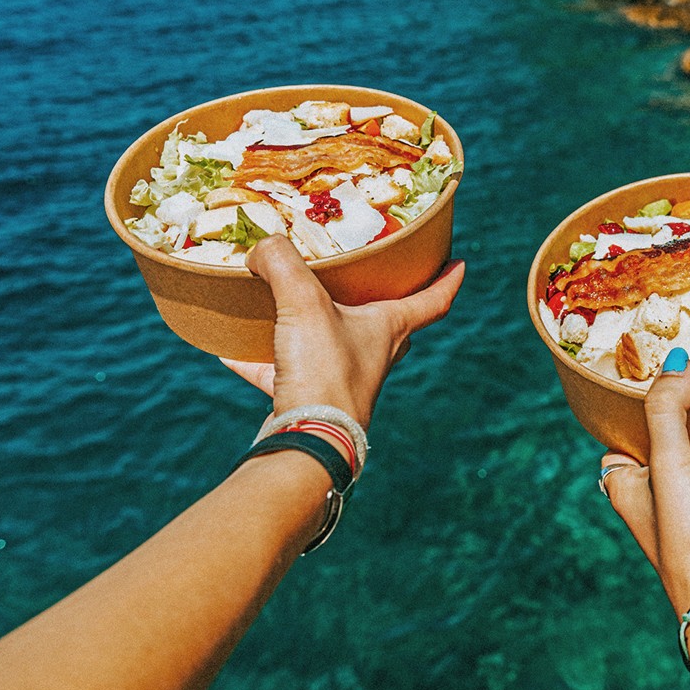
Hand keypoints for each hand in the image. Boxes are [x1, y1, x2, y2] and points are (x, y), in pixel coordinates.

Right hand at [219, 235, 464, 425]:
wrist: (305, 442)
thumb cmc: (324, 373)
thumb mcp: (305, 303)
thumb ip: (283, 262)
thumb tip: (263, 247)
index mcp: (388, 328)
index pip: (433, 300)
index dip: (448, 279)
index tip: (460, 262)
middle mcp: (372, 355)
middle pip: (388, 324)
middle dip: (384, 300)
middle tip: (374, 276)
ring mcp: (340, 380)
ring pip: (332, 346)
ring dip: (314, 327)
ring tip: (290, 303)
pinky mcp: (307, 400)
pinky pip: (280, 373)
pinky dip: (257, 361)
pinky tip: (229, 349)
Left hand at [600, 351, 689, 616]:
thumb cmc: (689, 540)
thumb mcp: (670, 465)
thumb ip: (667, 411)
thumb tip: (673, 360)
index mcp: (628, 490)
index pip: (621, 441)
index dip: (631, 410)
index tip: (649, 373)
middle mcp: (656, 506)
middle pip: (664, 451)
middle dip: (678, 417)